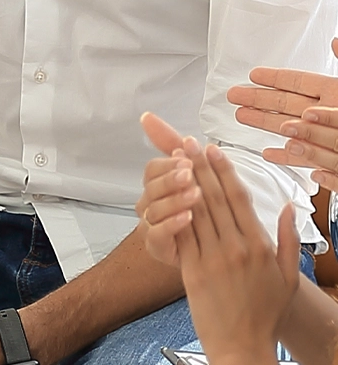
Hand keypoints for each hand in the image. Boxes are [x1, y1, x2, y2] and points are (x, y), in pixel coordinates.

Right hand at [137, 111, 198, 265]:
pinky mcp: (158, 247)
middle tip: (190, 174)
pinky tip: (188, 216)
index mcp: (158, 184)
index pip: (153, 169)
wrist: (217, 246)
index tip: (187, 158)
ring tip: (195, 194)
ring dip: (174, 199)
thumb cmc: (205, 208)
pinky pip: (157, 235)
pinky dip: (172, 224)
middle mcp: (151, 204)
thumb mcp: (198, 172)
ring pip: (154, 210)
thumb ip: (172, 144)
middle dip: (171, 179)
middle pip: (151, 187)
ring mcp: (152, 226)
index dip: (168, 163)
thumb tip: (146, 116)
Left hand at [166, 135, 299, 364]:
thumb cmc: (266, 314)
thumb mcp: (288, 276)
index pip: (239, 199)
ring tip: (174, 160)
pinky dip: (174, 211)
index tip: (214, 151)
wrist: (243, 347)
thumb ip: (287, 239)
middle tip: (188, 143)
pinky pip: (183, 236)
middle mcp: (236, 248)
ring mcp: (213, 259)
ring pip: (196, 211)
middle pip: (214, 198)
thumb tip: (288, 207)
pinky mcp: (193, 272)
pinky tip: (166, 194)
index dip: (225, 171)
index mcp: (259, 245)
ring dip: (184, 183)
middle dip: (199, 167)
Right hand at [229, 45, 337, 185]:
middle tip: (234, 95)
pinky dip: (285, 157)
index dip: (274, 77)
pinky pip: (303, 158)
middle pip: (286, 103)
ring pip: (288, 129)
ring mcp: (327, 137)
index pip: (298, 81)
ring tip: (241, 118)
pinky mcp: (331, 160)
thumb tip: (336, 41)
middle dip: (258, 99)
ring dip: (263, 124)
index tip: (254, 74)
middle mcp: (328, 115)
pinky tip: (269, 152)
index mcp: (336, 93)